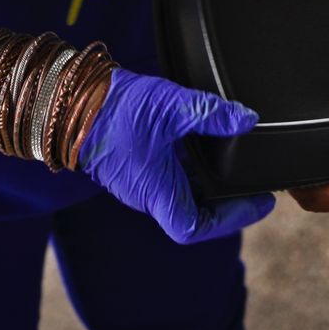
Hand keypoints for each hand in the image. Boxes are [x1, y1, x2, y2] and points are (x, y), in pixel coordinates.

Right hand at [79, 68, 275, 243]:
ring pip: (180, 195)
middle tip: (253, 184)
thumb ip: (212, 113)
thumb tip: (247, 118)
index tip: (258, 203)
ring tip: (237, 166)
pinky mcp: (133, 167)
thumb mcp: (172, 106)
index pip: (195, 228)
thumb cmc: (115, 110)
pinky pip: (167, 179)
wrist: (71, 101)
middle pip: (192, 214)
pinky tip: (205, 148)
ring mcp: (138, 182)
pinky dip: (191, 170)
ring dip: (208, 185)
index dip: (231, 221)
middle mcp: (147, 195)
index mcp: (156, 192)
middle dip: (225, 203)